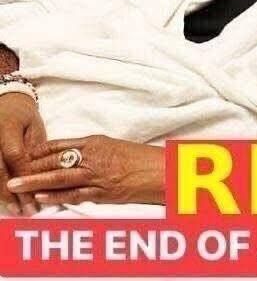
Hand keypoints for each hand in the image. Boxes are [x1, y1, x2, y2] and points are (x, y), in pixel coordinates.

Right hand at [0, 93, 45, 215]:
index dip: (25, 175)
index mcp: (8, 128)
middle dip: (12, 193)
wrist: (4, 103)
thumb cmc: (23, 116)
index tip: (36, 192)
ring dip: (3, 195)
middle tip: (25, 210)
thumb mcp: (33, 127)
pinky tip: (7, 201)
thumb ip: (35, 150)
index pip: (15, 155)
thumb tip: (42, 175)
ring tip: (17, 210)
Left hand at [7, 135, 165, 205]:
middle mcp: (95, 156)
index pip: (63, 145)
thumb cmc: (141, 158)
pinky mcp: (103, 192)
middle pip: (57, 161)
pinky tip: (41, 197)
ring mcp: (98, 175)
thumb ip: (95, 150)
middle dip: (33, 167)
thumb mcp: (116, 146)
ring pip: (61, 178)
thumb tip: (76, 156)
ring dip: (37, 182)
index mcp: (97, 142)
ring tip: (18, 184)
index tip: (26, 154)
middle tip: (13, 170)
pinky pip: (75, 194)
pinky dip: (56, 196)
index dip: (41, 151)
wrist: (161, 170)